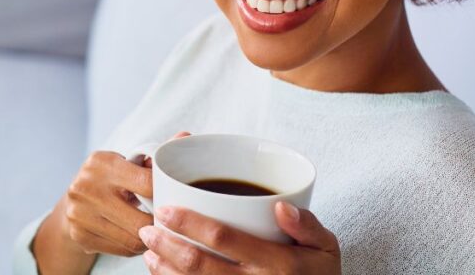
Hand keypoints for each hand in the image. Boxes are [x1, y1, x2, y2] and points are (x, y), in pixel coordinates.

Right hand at [60, 131, 191, 256]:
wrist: (72, 201)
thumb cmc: (109, 179)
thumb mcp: (127, 163)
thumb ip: (155, 155)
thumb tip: (185, 136)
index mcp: (103, 162)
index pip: (147, 183)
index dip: (165, 194)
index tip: (173, 198)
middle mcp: (87, 186)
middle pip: (141, 218)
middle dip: (159, 223)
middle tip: (168, 221)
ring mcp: (80, 213)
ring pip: (133, 238)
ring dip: (150, 238)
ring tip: (155, 231)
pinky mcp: (79, 234)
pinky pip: (121, 250)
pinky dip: (135, 247)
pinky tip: (138, 238)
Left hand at [138, 202, 340, 273]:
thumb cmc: (320, 274)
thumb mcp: (326, 247)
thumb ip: (308, 225)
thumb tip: (281, 206)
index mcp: (277, 263)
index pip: (224, 238)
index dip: (190, 224)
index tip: (166, 209)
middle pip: (200, 265)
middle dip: (168, 245)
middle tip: (148, 228)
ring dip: (165, 270)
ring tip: (149, 251)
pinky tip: (162, 274)